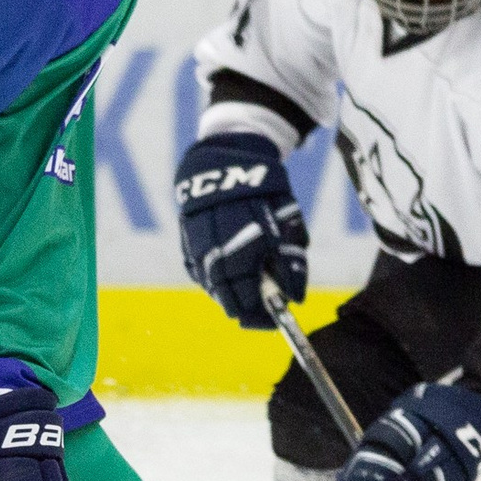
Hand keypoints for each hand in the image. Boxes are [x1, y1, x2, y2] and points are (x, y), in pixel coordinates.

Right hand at [174, 132, 307, 328]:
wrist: (226, 159)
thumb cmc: (265, 192)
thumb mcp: (288, 223)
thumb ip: (292, 262)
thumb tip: (295, 298)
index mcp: (246, 243)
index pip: (250, 295)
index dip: (262, 314)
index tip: (276, 321)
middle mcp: (217, 247)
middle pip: (228, 295)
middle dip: (246, 309)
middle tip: (261, 316)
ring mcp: (197, 244)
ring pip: (211, 284)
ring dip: (229, 295)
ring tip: (247, 297)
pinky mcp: (185, 239)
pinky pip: (197, 269)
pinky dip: (212, 279)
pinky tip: (226, 279)